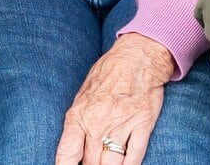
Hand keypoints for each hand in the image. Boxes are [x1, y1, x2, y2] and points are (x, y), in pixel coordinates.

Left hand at [55, 33, 173, 164]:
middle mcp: (98, 123)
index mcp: (79, 116)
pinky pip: (134, 156)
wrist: (138, 55)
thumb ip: (78, 123)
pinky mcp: (142, 124)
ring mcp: (121, 125)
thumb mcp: (83, 96)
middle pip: (91, 164)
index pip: (67, 155)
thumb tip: (74, 151)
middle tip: (94, 163)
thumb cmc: (108, 74)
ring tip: (109, 163)